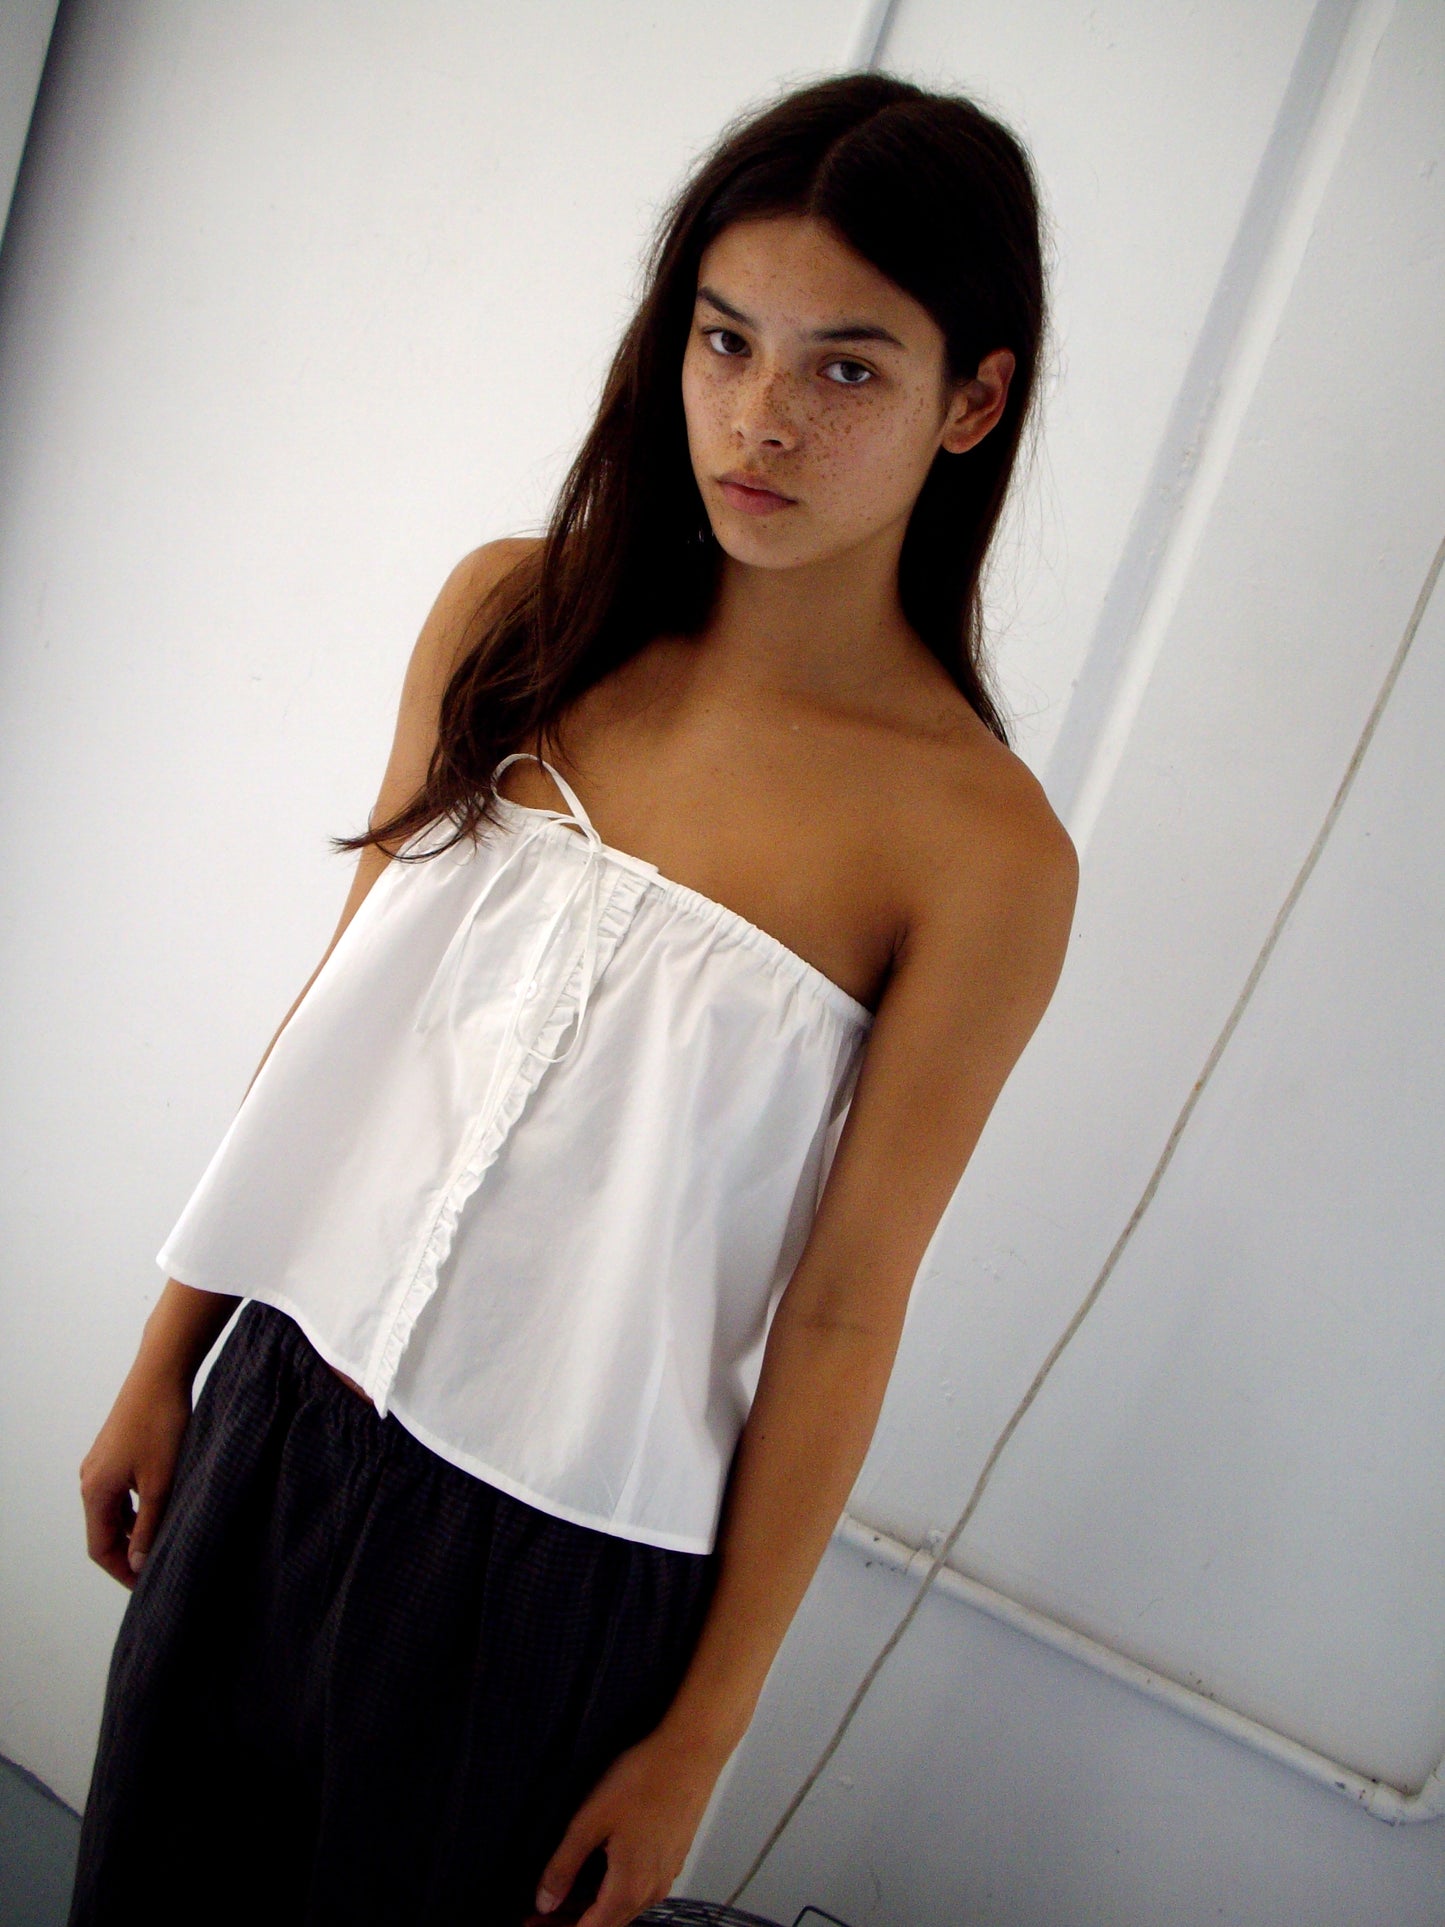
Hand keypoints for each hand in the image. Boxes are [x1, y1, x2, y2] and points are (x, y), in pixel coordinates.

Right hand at [79, 1364, 192, 1588]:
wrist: (160, 1374)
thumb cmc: (162, 1425)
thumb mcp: (161, 1483)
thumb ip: (148, 1525)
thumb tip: (138, 1562)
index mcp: (95, 1492)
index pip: (100, 1548)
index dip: (122, 1571)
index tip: (146, 1585)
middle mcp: (90, 1480)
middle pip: (103, 1531)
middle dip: (127, 1553)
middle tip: (157, 1568)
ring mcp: (100, 1464)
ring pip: (113, 1511)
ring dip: (133, 1530)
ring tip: (161, 1543)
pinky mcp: (113, 1451)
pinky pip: (119, 1492)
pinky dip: (135, 1508)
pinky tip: (159, 1509)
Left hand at [530, 1727, 725, 1926]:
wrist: (692, 1751)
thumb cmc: (643, 1779)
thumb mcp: (591, 1820)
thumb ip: (564, 1866)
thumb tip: (544, 1903)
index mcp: (629, 1889)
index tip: (531, 1922)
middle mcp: (651, 1891)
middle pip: (607, 1923)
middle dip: (571, 1921)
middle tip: (541, 1910)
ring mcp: (666, 1875)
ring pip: (624, 1908)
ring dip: (593, 1907)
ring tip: (564, 1892)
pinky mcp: (673, 1857)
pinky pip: (639, 1889)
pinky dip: (614, 1891)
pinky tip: (599, 1871)